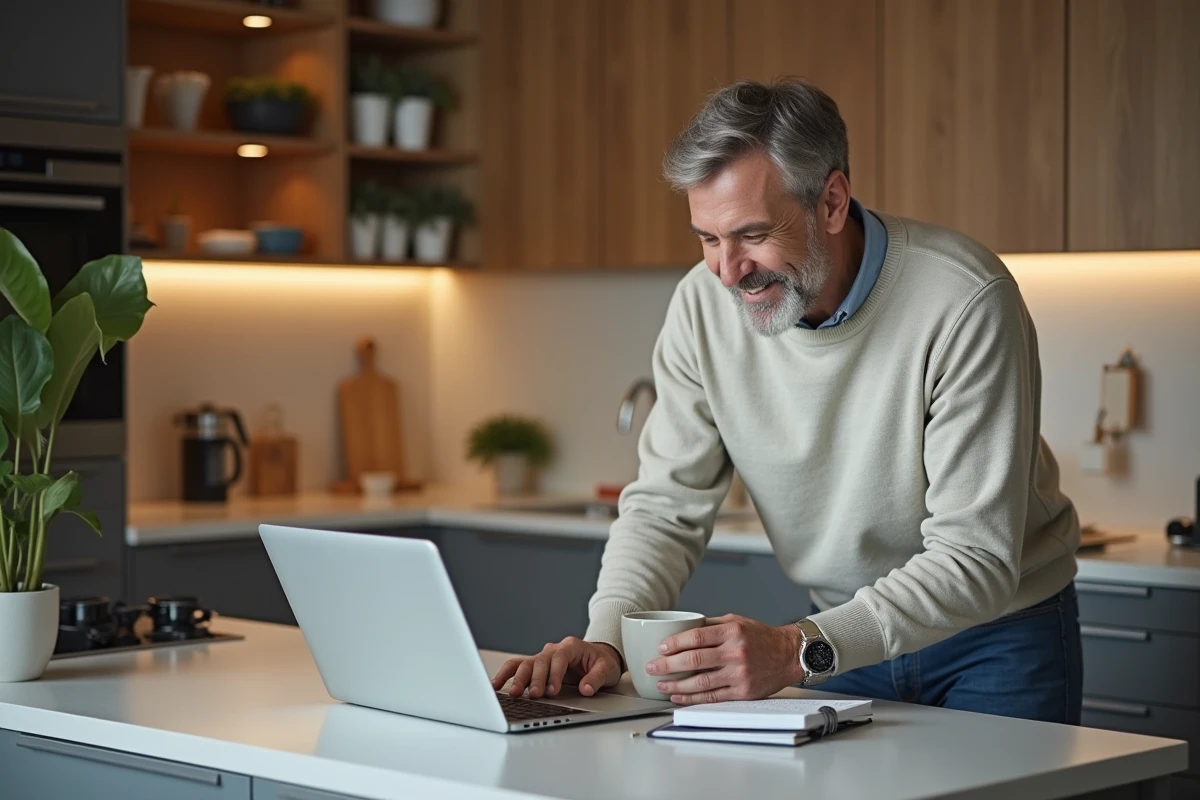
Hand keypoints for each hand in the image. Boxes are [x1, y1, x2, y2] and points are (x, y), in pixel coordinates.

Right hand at [491, 637, 622, 698]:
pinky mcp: (536, 666)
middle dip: (535, 679)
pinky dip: (507, 674)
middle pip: (540, 661)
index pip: (559, 658)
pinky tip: (497, 684)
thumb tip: (586, 689)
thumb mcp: (607, 669)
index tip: (552, 690)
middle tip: (534, 695)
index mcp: (571, 646)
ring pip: (526, 663)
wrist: (598, 657)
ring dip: (518, 678)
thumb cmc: (602, 662)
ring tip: (513, 693)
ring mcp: (543, 657)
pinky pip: (518, 667)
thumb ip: (596, 678)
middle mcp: (554, 650)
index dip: (554, 674)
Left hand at [645, 614, 801, 704]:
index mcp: (732, 631)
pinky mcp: (743, 692)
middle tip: (651, 667)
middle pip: (694, 660)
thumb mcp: (737, 621)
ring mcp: (739, 674)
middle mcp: (735, 652)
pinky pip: (712, 696)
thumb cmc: (761, 637)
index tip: (660, 648)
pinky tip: (678, 695)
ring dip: (676, 684)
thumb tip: (681, 630)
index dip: (674, 643)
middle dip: (667, 665)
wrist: (789, 655)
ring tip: (660, 684)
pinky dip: (692, 697)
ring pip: (700, 682)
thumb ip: (710, 625)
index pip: (696, 637)